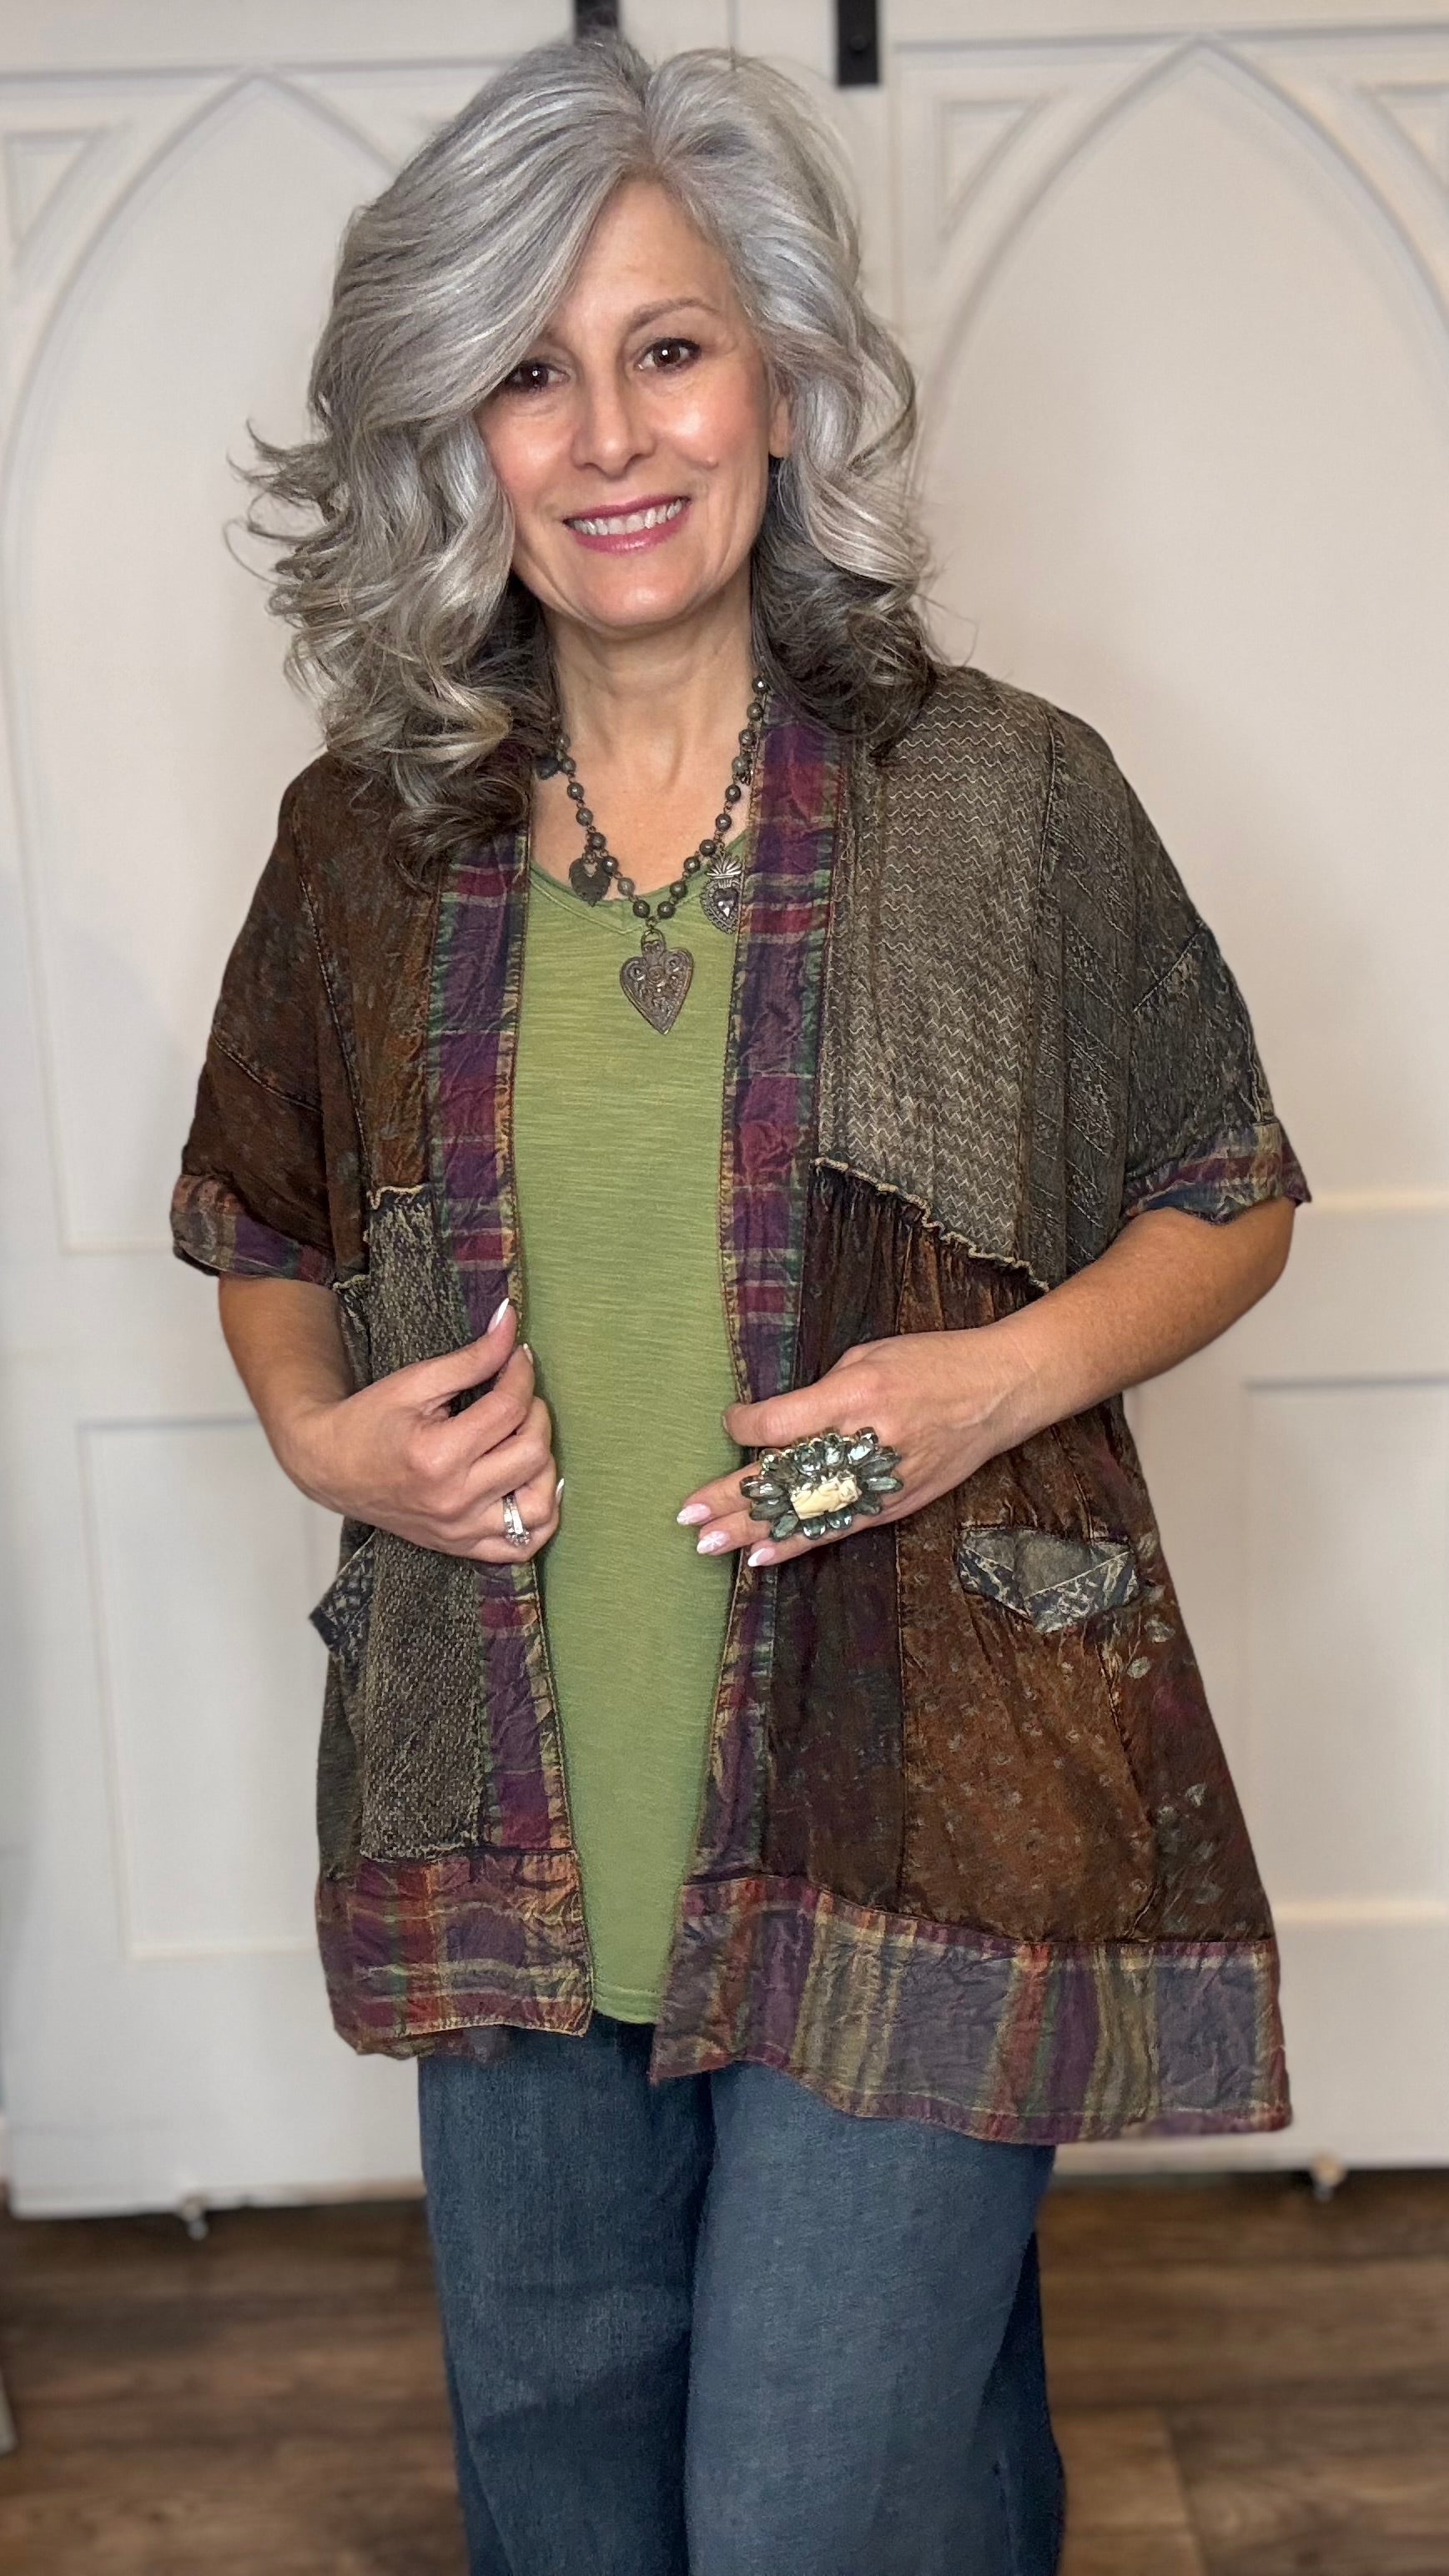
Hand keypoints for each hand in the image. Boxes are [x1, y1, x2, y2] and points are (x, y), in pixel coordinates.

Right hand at [282, 1298, 560, 1562]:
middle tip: (519, 1395)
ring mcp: (461, 1530)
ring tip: (525, 1439)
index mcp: (438, 1456)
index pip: (509, 1410)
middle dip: (536, 1414)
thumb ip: (471, 1358)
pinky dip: (541, 1517)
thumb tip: (510, 1323)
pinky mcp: (463, 1546)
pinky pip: (523, 1546)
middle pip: (532, 1454)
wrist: (331, 1468)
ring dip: (546, 1466)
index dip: (521, 1375)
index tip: (519, 1358)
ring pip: (540, 1506)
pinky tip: (531, 1483)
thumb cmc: (368, 1422)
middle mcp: (454, 1501)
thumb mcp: (415, 1382)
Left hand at [677, 1327, 1019, 1568]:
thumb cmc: (932, 1362)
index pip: (780, 1423)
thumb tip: (783, 1425)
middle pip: (784, 1478)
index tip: (731, 1421)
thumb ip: (823, 1393)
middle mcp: (865, 1443)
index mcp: (856, 1394)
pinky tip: (760, 1556)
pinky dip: (797, 1543)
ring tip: (707, 1543)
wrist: (999, 1391)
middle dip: (731, 1496)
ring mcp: (881, 1481)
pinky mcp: (895, 1504)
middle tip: (688, 1513)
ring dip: (752, 1530)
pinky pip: (836, 1529)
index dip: (745, 1424)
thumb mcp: (869, 1355)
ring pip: (804, 1512)